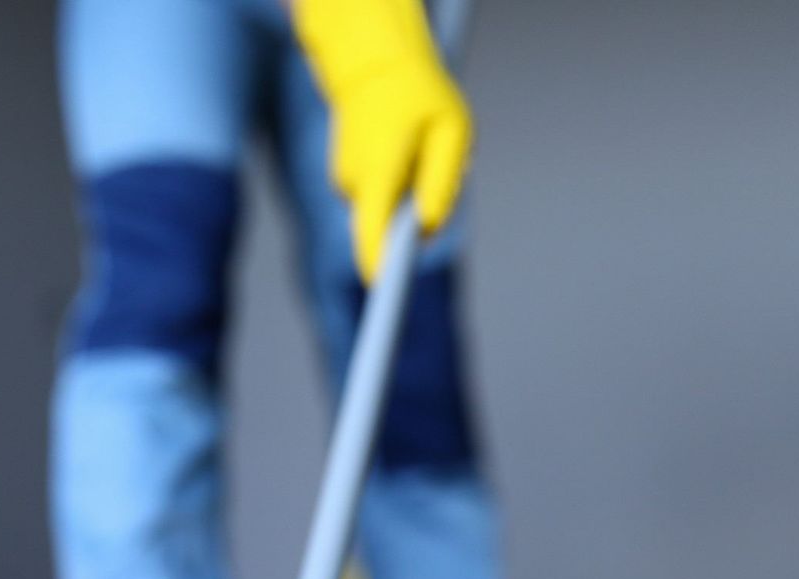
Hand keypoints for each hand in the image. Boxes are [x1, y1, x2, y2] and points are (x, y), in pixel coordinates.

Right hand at [293, 0, 472, 281]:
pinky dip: (396, 185)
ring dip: (409, 196)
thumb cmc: (420, 95)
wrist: (373, 63)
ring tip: (418, 151)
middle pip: (388, 230)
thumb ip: (442, 181)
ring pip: (387, 212)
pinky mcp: (349, 182)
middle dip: (416, 220)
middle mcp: (355, 183)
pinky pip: (381, 199)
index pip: (372, 236)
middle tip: (435, 168)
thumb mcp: (451, 131)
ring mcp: (346, 183)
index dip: (380, 270)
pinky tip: (402, 151)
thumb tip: (429, 228)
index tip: (384, 295)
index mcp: (379, 173)